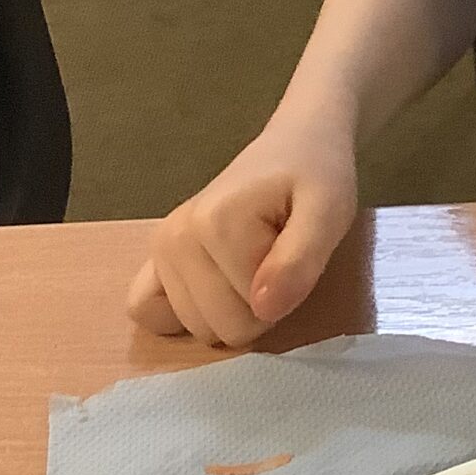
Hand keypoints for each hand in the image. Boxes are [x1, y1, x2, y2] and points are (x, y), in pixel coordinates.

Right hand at [127, 128, 358, 346]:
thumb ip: (300, 261)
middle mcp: (175, 237)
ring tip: (253, 262)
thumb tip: (264, 310)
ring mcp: (159, 247)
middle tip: (276, 260)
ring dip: (230, 308)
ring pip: (195, 327)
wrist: (295, 146)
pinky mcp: (156, 255)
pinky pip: (146, 310)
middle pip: (219, 328)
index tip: (293, 254)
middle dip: (257, 308)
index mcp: (215, 225)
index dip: (283, 296)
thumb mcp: (328, 213)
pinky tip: (213, 288)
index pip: (252, 316)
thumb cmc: (316, 177)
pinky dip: (182, 314)